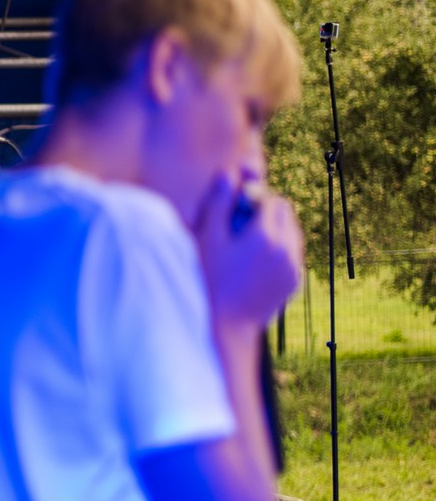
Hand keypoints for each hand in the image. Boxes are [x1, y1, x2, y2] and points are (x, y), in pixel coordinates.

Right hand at [196, 177, 303, 329]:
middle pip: (286, 213)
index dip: (253, 199)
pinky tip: (254, 265)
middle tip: (240, 224)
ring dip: (273, 230)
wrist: (222, 327)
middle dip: (266, 212)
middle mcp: (286, 249)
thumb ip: (219, 203)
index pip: (270, 199)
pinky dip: (278, 252)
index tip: (236, 207)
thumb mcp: (207, 239)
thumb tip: (228, 173)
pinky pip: (292, 254)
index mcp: (264, 235)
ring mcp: (293, 267)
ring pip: (292, 233)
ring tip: (246, 245)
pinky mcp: (294, 282)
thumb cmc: (206, 281)